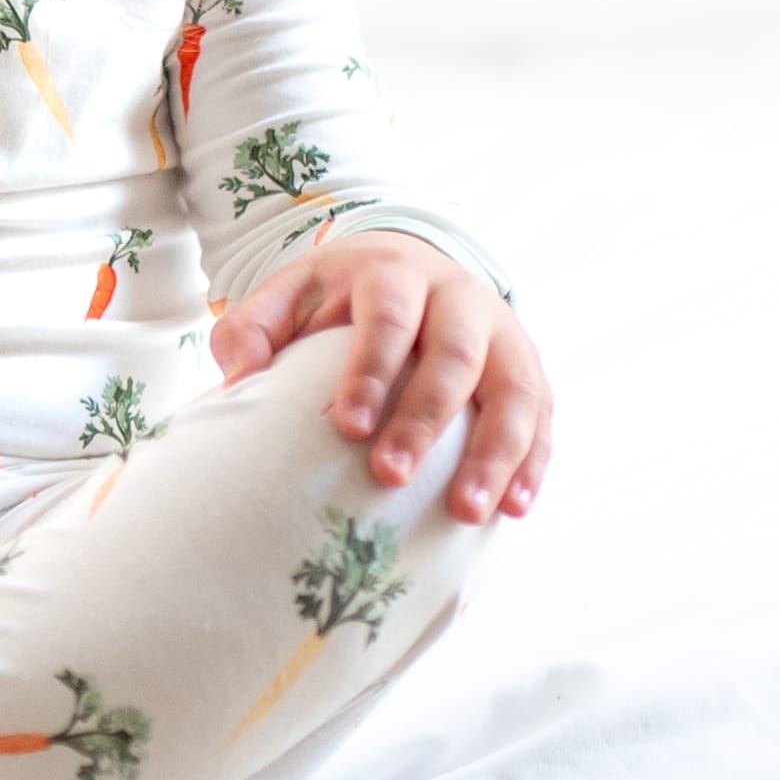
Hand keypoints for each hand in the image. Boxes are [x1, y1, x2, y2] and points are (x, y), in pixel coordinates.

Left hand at [210, 236, 551, 520]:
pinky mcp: (528, 368)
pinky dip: (532, 462)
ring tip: (466, 512)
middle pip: (455, 355)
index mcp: (397, 275)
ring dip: (494, 452)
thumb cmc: (338, 298)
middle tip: (390, 476)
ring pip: (513, 389)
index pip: (390, 318)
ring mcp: (503, 333)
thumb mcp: (289, 294)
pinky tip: (513, 509)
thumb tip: (238, 376)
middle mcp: (459, 298)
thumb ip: (251, 327)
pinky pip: (541, 415)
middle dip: (425, 419)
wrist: (409, 267)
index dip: (371, 369)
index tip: (347, 426)